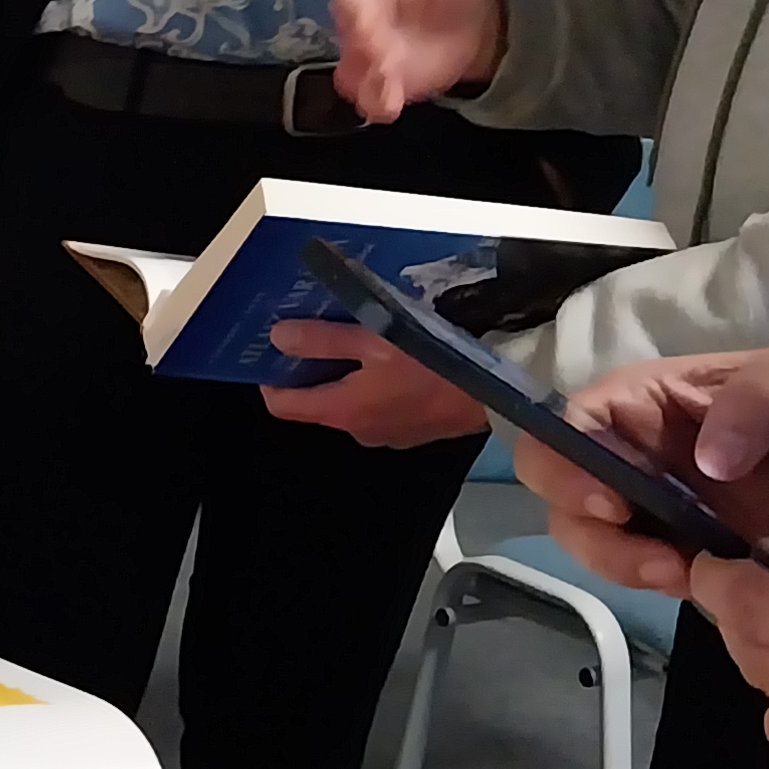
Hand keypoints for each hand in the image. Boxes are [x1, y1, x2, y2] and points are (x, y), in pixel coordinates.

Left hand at [261, 324, 485, 445]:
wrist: (497, 392)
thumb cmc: (435, 363)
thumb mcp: (376, 340)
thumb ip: (323, 340)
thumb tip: (278, 339)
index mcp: (342, 411)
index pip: (283, 405)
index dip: (271, 378)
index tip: (271, 351)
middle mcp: (358, 431)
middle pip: (317, 403)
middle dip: (312, 371)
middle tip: (315, 332)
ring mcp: (386, 436)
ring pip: (350, 404)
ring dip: (347, 377)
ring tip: (356, 340)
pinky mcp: (411, 432)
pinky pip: (379, 408)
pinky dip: (374, 387)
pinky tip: (392, 361)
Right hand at [331, 0, 505, 122]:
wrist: (474, 21)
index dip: (354, 10)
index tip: (365, 19)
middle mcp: (362, 24)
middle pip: (348, 39)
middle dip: (361, 50)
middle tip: (382, 59)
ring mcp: (371, 58)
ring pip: (352, 74)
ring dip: (365, 84)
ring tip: (386, 94)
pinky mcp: (385, 84)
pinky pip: (369, 99)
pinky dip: (376, 105)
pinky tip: (390, 108)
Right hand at [512, 342, 768, 597]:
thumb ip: (757, 403)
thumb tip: (707, 462)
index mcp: (642, 402)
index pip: (563, 428)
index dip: (565, 467)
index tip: (614, 504)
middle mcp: (630, 454)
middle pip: (561, 497)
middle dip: (595, 537)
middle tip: (660, 560)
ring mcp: (654, 505)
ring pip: (593, 542)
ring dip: (624, 567)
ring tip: (685, 577)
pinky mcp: (683, 546)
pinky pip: (645, 572)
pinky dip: (663, 585)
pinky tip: (710, 587)